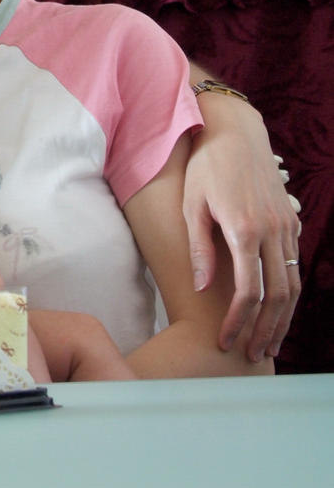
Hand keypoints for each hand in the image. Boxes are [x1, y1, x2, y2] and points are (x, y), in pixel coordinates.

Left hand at [184, 108, 300, 360]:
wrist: (235, 132)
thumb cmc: (206, 166)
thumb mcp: (192, 204)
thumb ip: (199, 247)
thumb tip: (202, 287)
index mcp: (244, 229)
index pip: (248, 292)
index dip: (238, 322)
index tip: (225, 341)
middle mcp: (272, 231)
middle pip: (278, 297)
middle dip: (266, 330)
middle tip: (252, 355)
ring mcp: (286, 226)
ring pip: (292, 284)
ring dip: (283, 319)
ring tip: (269, 343)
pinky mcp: (291, 221)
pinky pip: (295, 265)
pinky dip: (289, 293)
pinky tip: (278, 309)